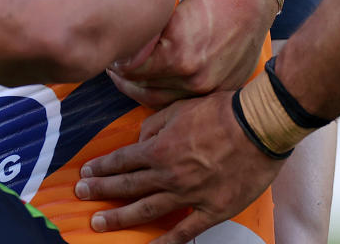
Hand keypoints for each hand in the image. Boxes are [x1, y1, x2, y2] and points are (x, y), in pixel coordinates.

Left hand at [75, 91, 283, 242]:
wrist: (258, 125)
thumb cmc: (220, 111)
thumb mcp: (178, 108)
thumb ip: (154, 126)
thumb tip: (140, 140)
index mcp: (159, 149)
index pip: (122, 161)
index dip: (102, 168)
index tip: (86, 173)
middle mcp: (168, 175)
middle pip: (127, 186)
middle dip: (101, 191)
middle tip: (81, 196)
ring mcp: (189, 195)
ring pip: (146, 210)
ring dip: (120, 217)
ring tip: (98, 223)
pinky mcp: (212, 209)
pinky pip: (185, 231)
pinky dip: (166, 242)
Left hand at [108, 0, 276, 107]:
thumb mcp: (171, 5)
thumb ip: (145, 29)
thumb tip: (118, 40)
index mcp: (179, 55)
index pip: (130, 69)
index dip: (116, 59)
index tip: (110, 49)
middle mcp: (193, 77)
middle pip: (140, 85)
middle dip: (123, 73)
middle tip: (112, 60)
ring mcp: (207, 88)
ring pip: (157, 97)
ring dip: (138, 85)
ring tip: (125, 73)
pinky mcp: (216, 90)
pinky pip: (177, 100)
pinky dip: (160, 91)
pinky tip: (150, 81)